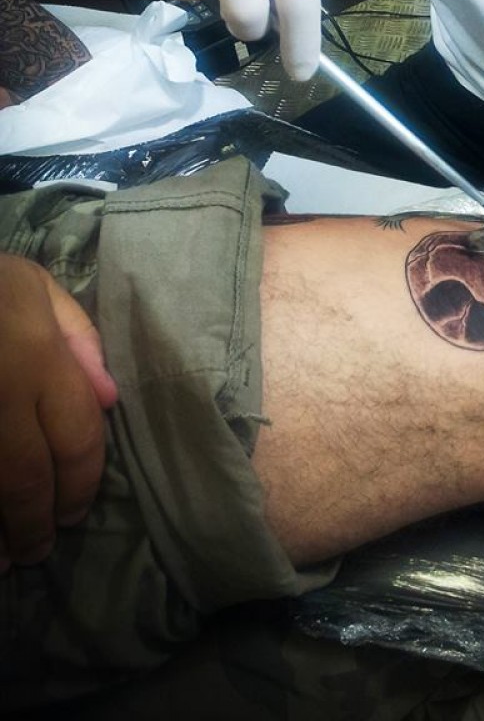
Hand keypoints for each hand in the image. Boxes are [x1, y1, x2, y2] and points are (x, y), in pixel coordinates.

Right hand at [0, 252, 116, 570]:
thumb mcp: (34, 287)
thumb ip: (77, 337)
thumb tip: (108, 398)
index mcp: (37, 358)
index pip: (76, 437)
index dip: (81, 483)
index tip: (76, 512)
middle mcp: (1, 395)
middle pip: (25, 478)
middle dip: (36, 522)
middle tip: (41, 549)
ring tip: (4, 561)